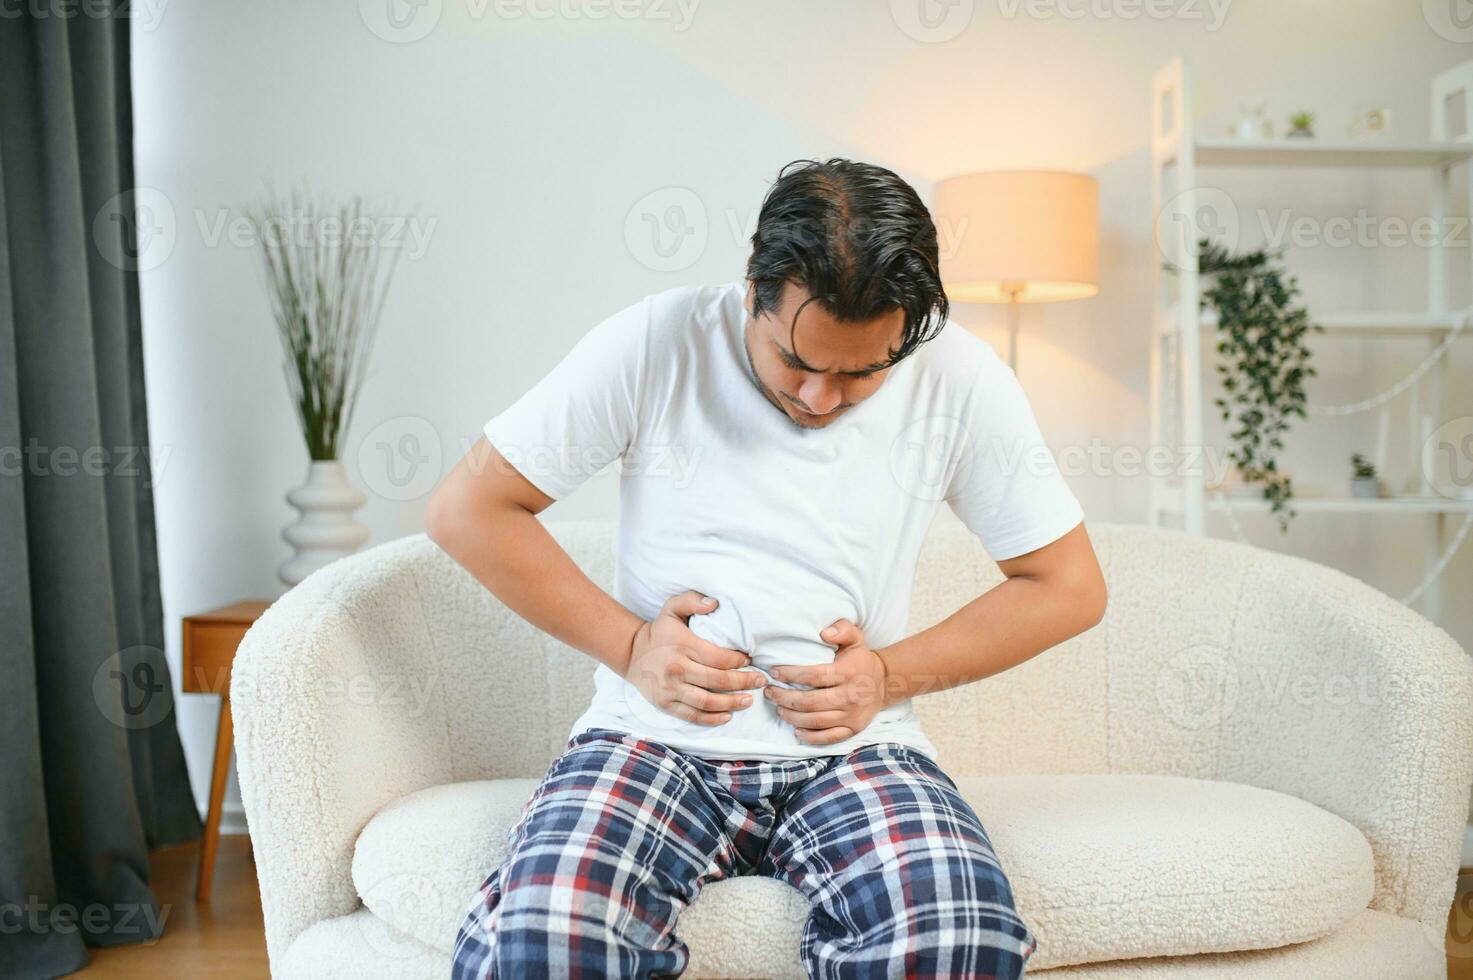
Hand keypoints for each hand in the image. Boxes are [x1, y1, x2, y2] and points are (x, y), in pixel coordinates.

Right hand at [623, 591, 766, 725]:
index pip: (718, 658)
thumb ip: (692, 601)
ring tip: (748, 700)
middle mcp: (676, 669)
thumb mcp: (672, 608)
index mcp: (683, 646)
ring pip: (707, 702)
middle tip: (760, 681)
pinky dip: (711, 719)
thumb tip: (714, 604)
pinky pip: (692, 715)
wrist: (632, 653)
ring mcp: (670, 689)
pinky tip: (727, 716)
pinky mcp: (665, 704)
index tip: (750, 660)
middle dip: (743, 682)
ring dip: (732, 703)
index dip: (739, 661)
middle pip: (717, 681)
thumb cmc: (660, 631)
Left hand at [765, 619, 887, 744]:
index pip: (814, 676)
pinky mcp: (853, 729)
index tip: (774, 673)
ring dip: (792, 716)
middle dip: (784, 697)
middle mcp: (850, 696)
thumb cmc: (861, 660)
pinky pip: (829, 738)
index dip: (791, 675)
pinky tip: (796, 730)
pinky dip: (810, 737)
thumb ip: (842, 629)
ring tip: (778, 707)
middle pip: (810, 702)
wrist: (884, 683)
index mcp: (848, 673)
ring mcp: (852, 715)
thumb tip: (824, 633)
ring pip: (815, 721)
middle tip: (770, 692)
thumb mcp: (856, 638)